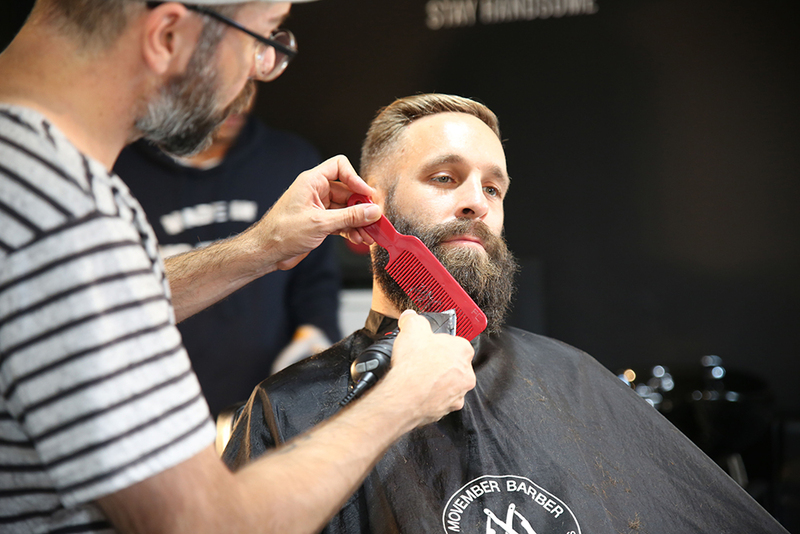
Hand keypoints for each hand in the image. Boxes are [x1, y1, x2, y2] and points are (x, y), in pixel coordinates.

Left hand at [247, 155, 381, 270]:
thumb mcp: (320, 223)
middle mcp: (316, 192)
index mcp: (312, 182)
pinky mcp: (321, 223)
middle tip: (375, 220)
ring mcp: (319, 208)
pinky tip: (358, 239)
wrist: (267, 252)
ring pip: (347, 209)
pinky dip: (351, 230)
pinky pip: (342, 222)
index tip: (367, 195)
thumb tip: (372, 211)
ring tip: (369, 235)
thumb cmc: (282, 232)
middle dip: (362, 207)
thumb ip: (349, 217)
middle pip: (348, 191)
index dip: (355, 178)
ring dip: (359, 222)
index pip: (339, 166)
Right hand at [380, 310, 476, 426]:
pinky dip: (433, 397)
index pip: (455, 342)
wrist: (405, 396)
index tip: (429, 346)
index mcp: (462, 349)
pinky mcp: (450, 408)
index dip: (439, 343)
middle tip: (422, 362)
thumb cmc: (414, 365)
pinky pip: (443, 400)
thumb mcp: (411, 328)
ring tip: (419, 379)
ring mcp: (459, 392)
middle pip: (454, 364)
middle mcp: (466, 372)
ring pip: (450, 384)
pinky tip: (420, 392)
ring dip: (438, 381)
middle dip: (440, 363)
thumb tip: (410, 317)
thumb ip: (413, 319)